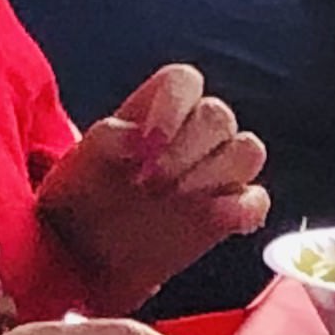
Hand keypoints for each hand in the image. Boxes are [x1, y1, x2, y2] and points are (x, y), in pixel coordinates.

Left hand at [36, 64, 270, 301]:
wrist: (83, 254)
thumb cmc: (79, 198)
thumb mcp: (78, 165)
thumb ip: (107, 139)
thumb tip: (135, 135)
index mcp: (156, 110)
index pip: (185, 80)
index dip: (173, 105)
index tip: (147, 143)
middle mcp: (191, 134)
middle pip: (219, 115)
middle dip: (186, 148)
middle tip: (150, 183)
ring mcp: (215, 173)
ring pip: (248, 150)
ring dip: (216, 172)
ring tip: (176, 198)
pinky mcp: (228, 213)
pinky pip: (255, 200)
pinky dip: (242, 207)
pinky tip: (214, 220)